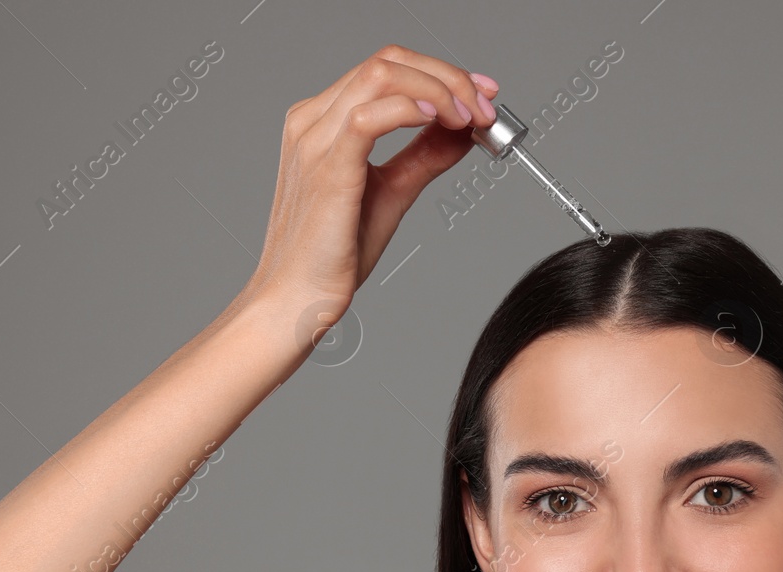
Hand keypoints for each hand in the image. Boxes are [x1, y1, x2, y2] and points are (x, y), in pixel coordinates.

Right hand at [245, 44, 498, 326]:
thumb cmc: (332, 254)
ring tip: (469, 118)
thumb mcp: (391, 192)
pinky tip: (439, 122)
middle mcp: (313, 121)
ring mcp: (315, 140)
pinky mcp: (326, 168)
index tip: (481, 95)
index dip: (440, 73)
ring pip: (381, 75)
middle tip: (485, 107)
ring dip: (438, 89)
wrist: (297, 297)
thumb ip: (424, 156)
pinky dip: (411, 109)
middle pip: (387, 62)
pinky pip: (369, 117)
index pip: (386, 69)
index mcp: (322, 120)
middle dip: (448, 76)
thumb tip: (463, 130)